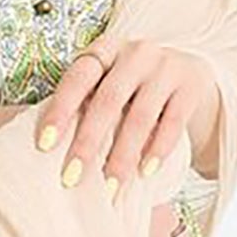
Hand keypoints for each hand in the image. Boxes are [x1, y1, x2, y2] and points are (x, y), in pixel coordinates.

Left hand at [31, 41, 217, 192]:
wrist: (191, 74)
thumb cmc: (137, 87)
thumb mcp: (112, 84)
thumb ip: (89, 103)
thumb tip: (53, 150)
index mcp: (107, 50)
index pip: (78, 77)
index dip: (60, 110)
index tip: (44, 145)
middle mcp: (136, 53)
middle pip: (108, 100)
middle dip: (87, 142)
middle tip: (71, 177)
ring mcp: (167, 66)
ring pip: (141, 116)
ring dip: (123, 155)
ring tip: (110, 186)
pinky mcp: (192, 85)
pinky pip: (173, 122)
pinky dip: (158, 149)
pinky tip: (146, 172)